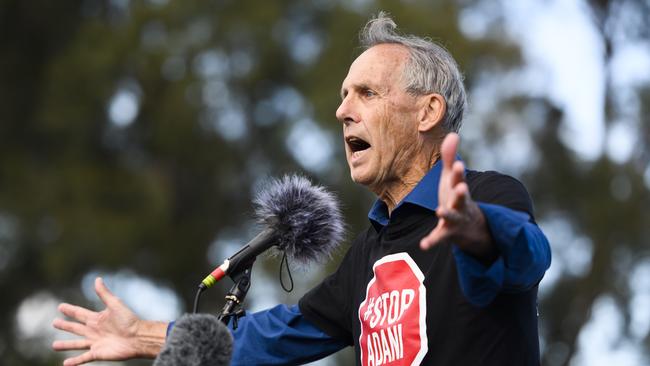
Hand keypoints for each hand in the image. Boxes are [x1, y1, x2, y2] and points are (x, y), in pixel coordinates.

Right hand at [52, 277, 165, 364]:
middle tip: (54, 322)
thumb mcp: (115, 304)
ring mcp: (95, 342)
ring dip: (65, 344)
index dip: (70, 310)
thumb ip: (104, 293)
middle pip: (76, 328)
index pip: (79, 313)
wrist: (137, 337)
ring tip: (54, 345)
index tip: (60, 306)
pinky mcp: (98, 353)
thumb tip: (97, 279)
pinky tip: (65, 363)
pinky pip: (83, 358)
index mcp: (97, 319)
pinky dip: (74, 361)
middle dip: (65, 325)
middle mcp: (94, 331)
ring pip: (77, 344)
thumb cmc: (128, 320)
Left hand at [419, 133, 496, 260]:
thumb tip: (453, 134)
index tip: (459, 165)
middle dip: (460, 192)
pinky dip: (432, 241)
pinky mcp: (448, 233)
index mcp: (458, 189)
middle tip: (461, 187)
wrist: (470, 227)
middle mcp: (459, 204)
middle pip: (461, 197)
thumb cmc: (456, 197)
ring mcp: (455, 219)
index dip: (459, 173)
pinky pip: (439, 238)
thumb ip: (450, 158)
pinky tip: (423, 245)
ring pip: (452, 216)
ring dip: (447, 214)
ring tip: (439, 211)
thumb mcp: (452, 178)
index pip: (459, 179)